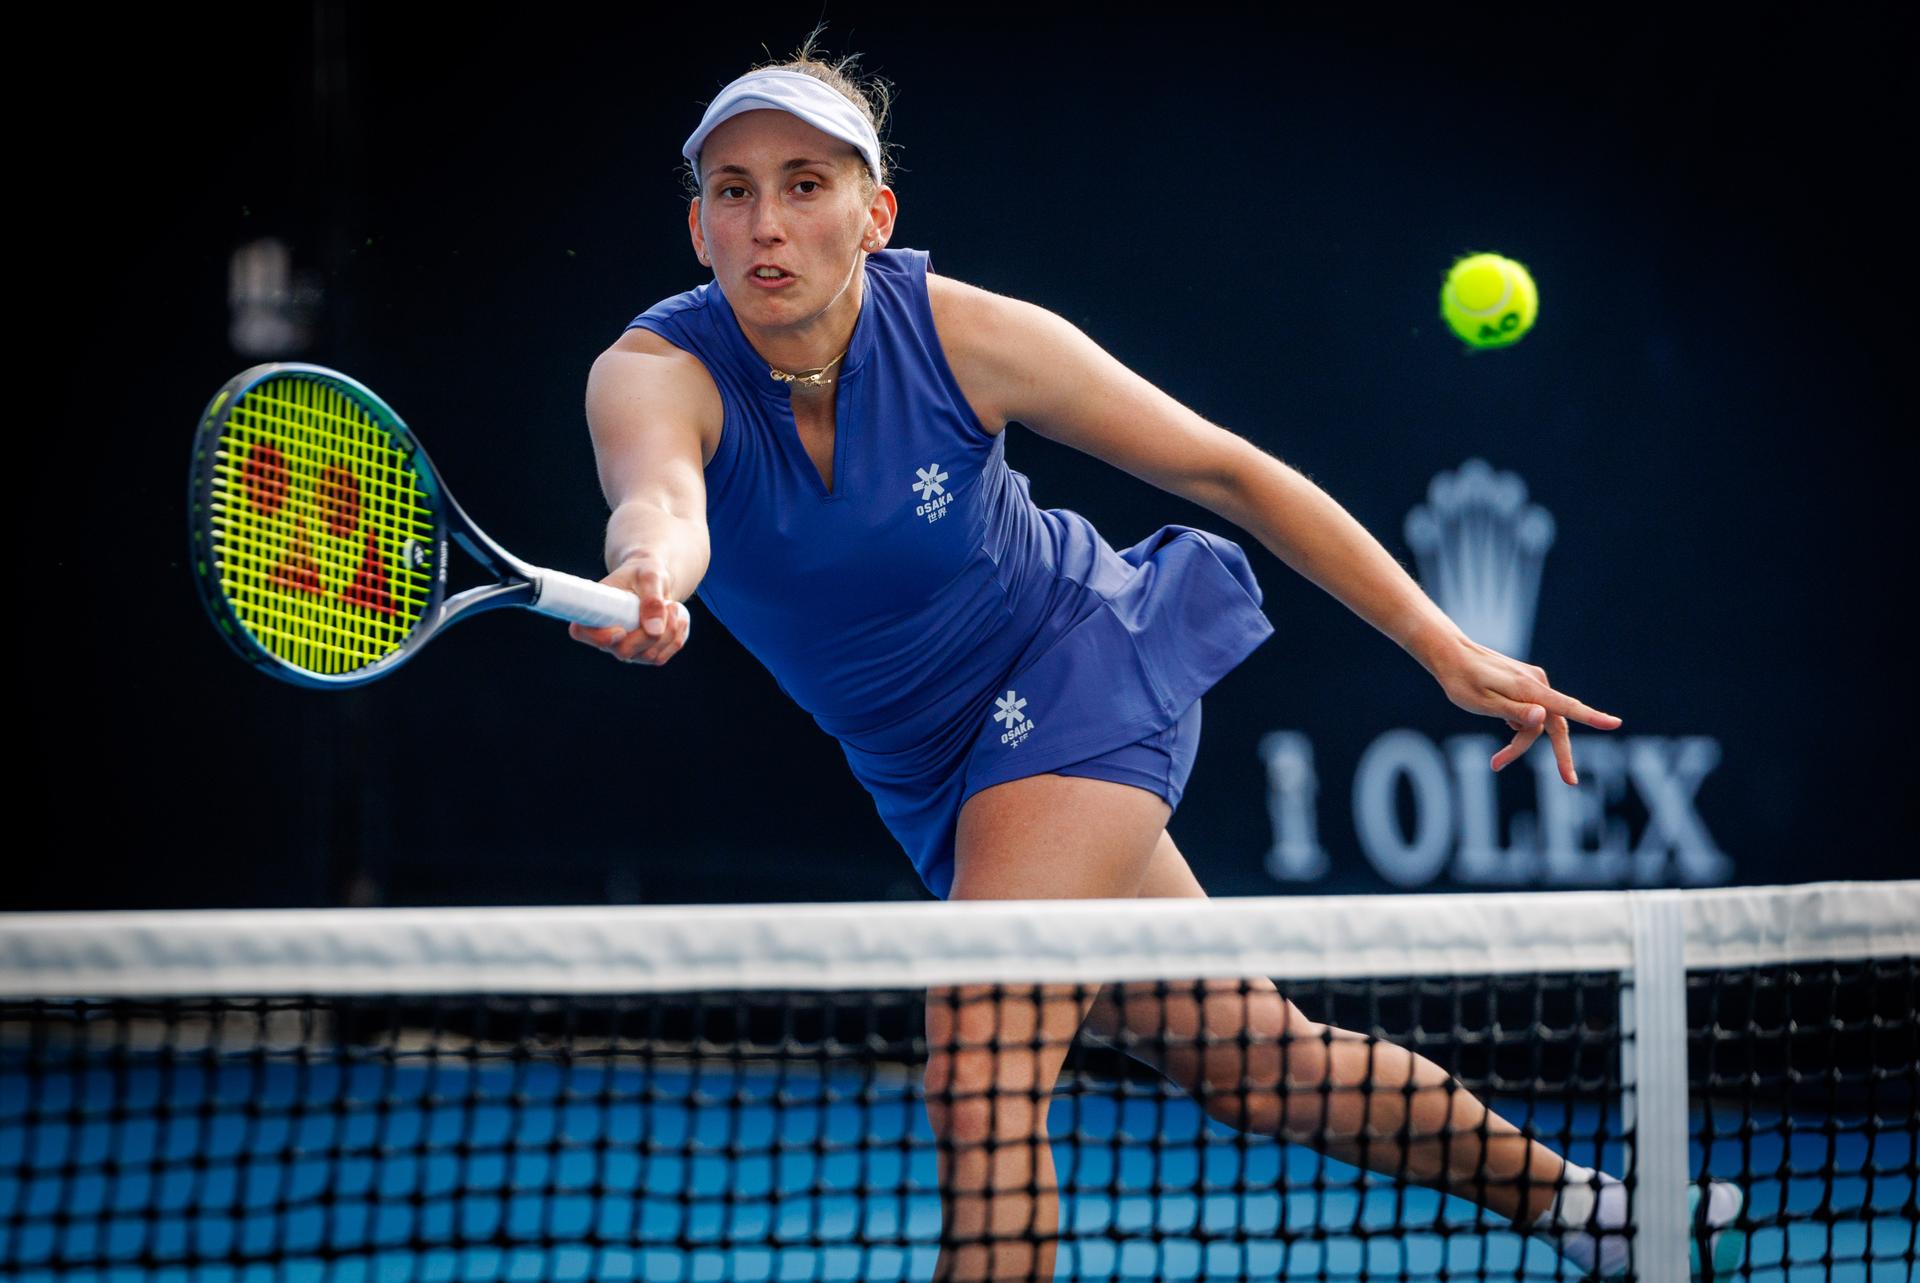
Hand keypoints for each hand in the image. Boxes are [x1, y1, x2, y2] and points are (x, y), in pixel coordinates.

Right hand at [567, 557, 690, 666]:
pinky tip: (678, 619)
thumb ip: (651, 598)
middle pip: (624, 651)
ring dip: (669, 632)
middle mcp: (606, 635)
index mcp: (595, 611)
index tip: (620, 630)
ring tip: (673, 606)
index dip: (599, 637)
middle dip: (650, 633)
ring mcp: (626, 648)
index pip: (581, 631)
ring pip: (648, 656)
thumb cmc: (644, 572)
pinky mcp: (644, 653)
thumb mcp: (650, 576)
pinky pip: (661, 657)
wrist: (654, 581)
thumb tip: (654, 630)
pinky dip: (675, 639)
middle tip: (668, 605)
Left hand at [1425, 632, 1620, 784]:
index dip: (1592, 717)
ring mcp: (1532, 682)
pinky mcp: (1526, 683)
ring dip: (1523, 742)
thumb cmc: (1462, 681)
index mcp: (1528, 688)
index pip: (1566, 706)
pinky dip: (1520, 726)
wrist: (1451, 655)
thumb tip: (1544, 717)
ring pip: (1539, 721)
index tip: (1615, 724)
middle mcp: (1536, 683)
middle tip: (1569, 781)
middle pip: (1556, 724)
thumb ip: (1514, 712)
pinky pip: (1531, 712)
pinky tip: (1501, 723)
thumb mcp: (1483, 703)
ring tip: (1496, 762)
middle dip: (1559, 753)